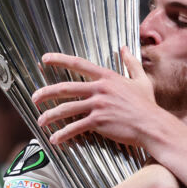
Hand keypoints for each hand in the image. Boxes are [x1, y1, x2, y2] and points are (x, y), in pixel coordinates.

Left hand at [32, 47, 157, 146]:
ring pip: (67, 108)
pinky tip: (55, 139)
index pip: (79, 64)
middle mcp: (100, 88)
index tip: (44, 59)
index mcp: (107, 77)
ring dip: (50, 115)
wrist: (152, 125)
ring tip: (41, 121)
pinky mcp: (99, 122)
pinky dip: (63, 134)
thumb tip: (125, 48)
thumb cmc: (147, 105)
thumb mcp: (141, 80)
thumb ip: (131, 63)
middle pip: (66, 87)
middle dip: (46, 93)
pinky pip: (75, 127)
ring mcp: (98, 105)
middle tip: (35, 98)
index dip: (60, 60)